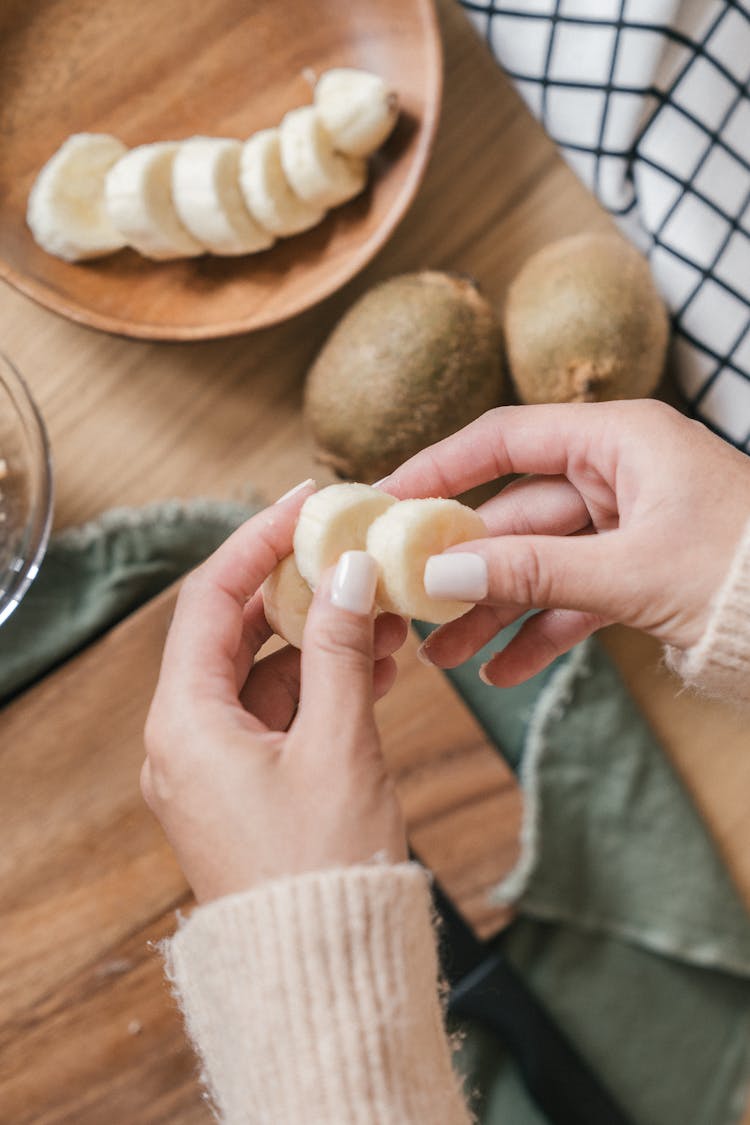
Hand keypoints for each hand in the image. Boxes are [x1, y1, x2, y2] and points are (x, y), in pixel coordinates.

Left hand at [142, 483, 407, 902]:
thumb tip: (350, 572)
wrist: (322, 980)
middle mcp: (186, 739)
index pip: (212, 600)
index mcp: (185, 723)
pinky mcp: (248, 788)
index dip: (258, 541)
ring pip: (264, 673)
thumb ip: (343, 651)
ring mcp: (215, 766)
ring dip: (321, 638)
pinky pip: (280, 714)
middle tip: (354, 552)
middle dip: (298, 590)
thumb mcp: (340, 746)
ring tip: (386, 613)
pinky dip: (324, 685)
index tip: (307, 503)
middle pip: (234, 632)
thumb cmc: (321, 871)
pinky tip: (380, 666)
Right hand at [380, 400, 749, 685]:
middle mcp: (619, 474)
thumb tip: (439, 573)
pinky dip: (542, 634)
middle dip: (461, 567)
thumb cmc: (744, 573)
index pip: (504, 439)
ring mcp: (629, 526)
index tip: (384, 501)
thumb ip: (532, 572)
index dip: (439, 468)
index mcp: (620, 439)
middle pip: (515, 513)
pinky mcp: (642, 573)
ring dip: (492, 611)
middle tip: (408, 603)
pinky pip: (575, 598)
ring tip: (445, 660)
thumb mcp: (631, 572)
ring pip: (539, 564)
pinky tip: (504, 673)